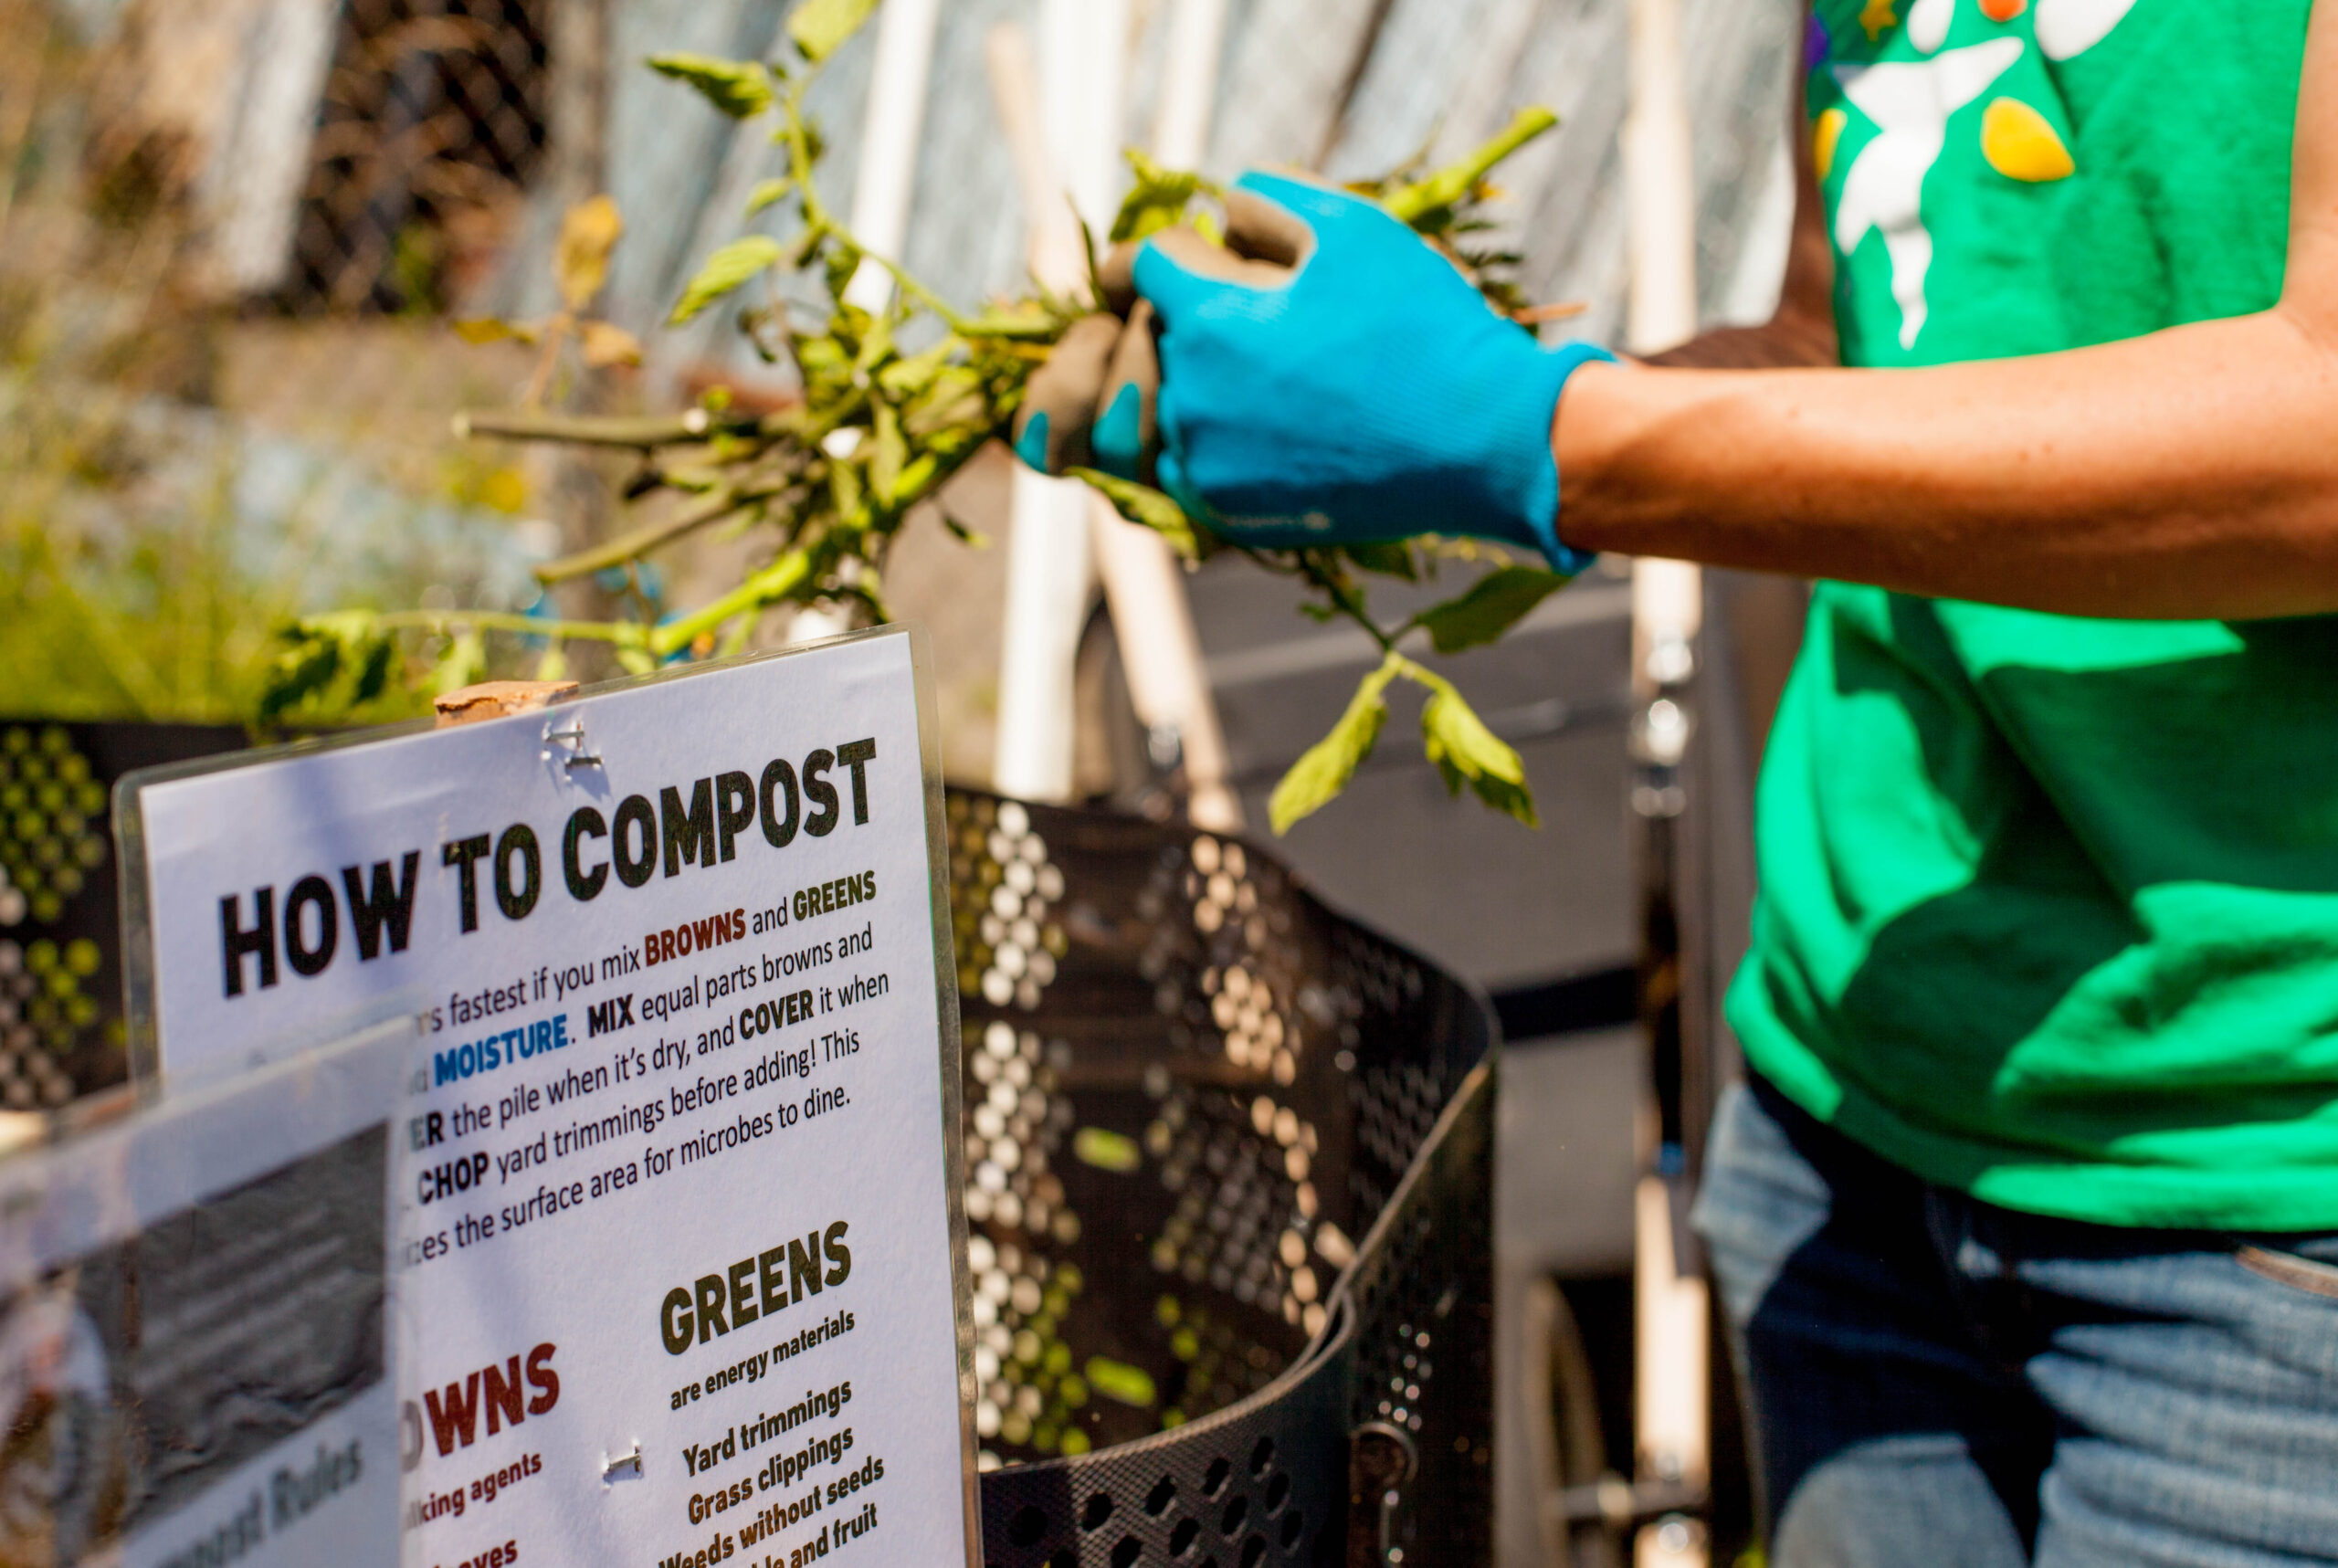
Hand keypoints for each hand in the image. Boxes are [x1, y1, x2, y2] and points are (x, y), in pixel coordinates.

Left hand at [1012, 171, 1610, 569]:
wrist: (1485, 440)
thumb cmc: (1426, 325)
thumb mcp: (1354, 228)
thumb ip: (1267, 199)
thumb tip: (1220, 210)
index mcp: (1211, 318)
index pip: (1140, 265)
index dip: (1166, 249)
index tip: (1183, 253)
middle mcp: (1192, 396)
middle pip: (1155, 335)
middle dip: (1193, 314)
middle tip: (1262, 313)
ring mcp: (1206, 462)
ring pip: (1164, 404)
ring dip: (1199, 381)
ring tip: (1269, 372)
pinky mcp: (1228, 511)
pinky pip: (1182, 467)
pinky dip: (1208, 441)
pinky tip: (1264, 425)